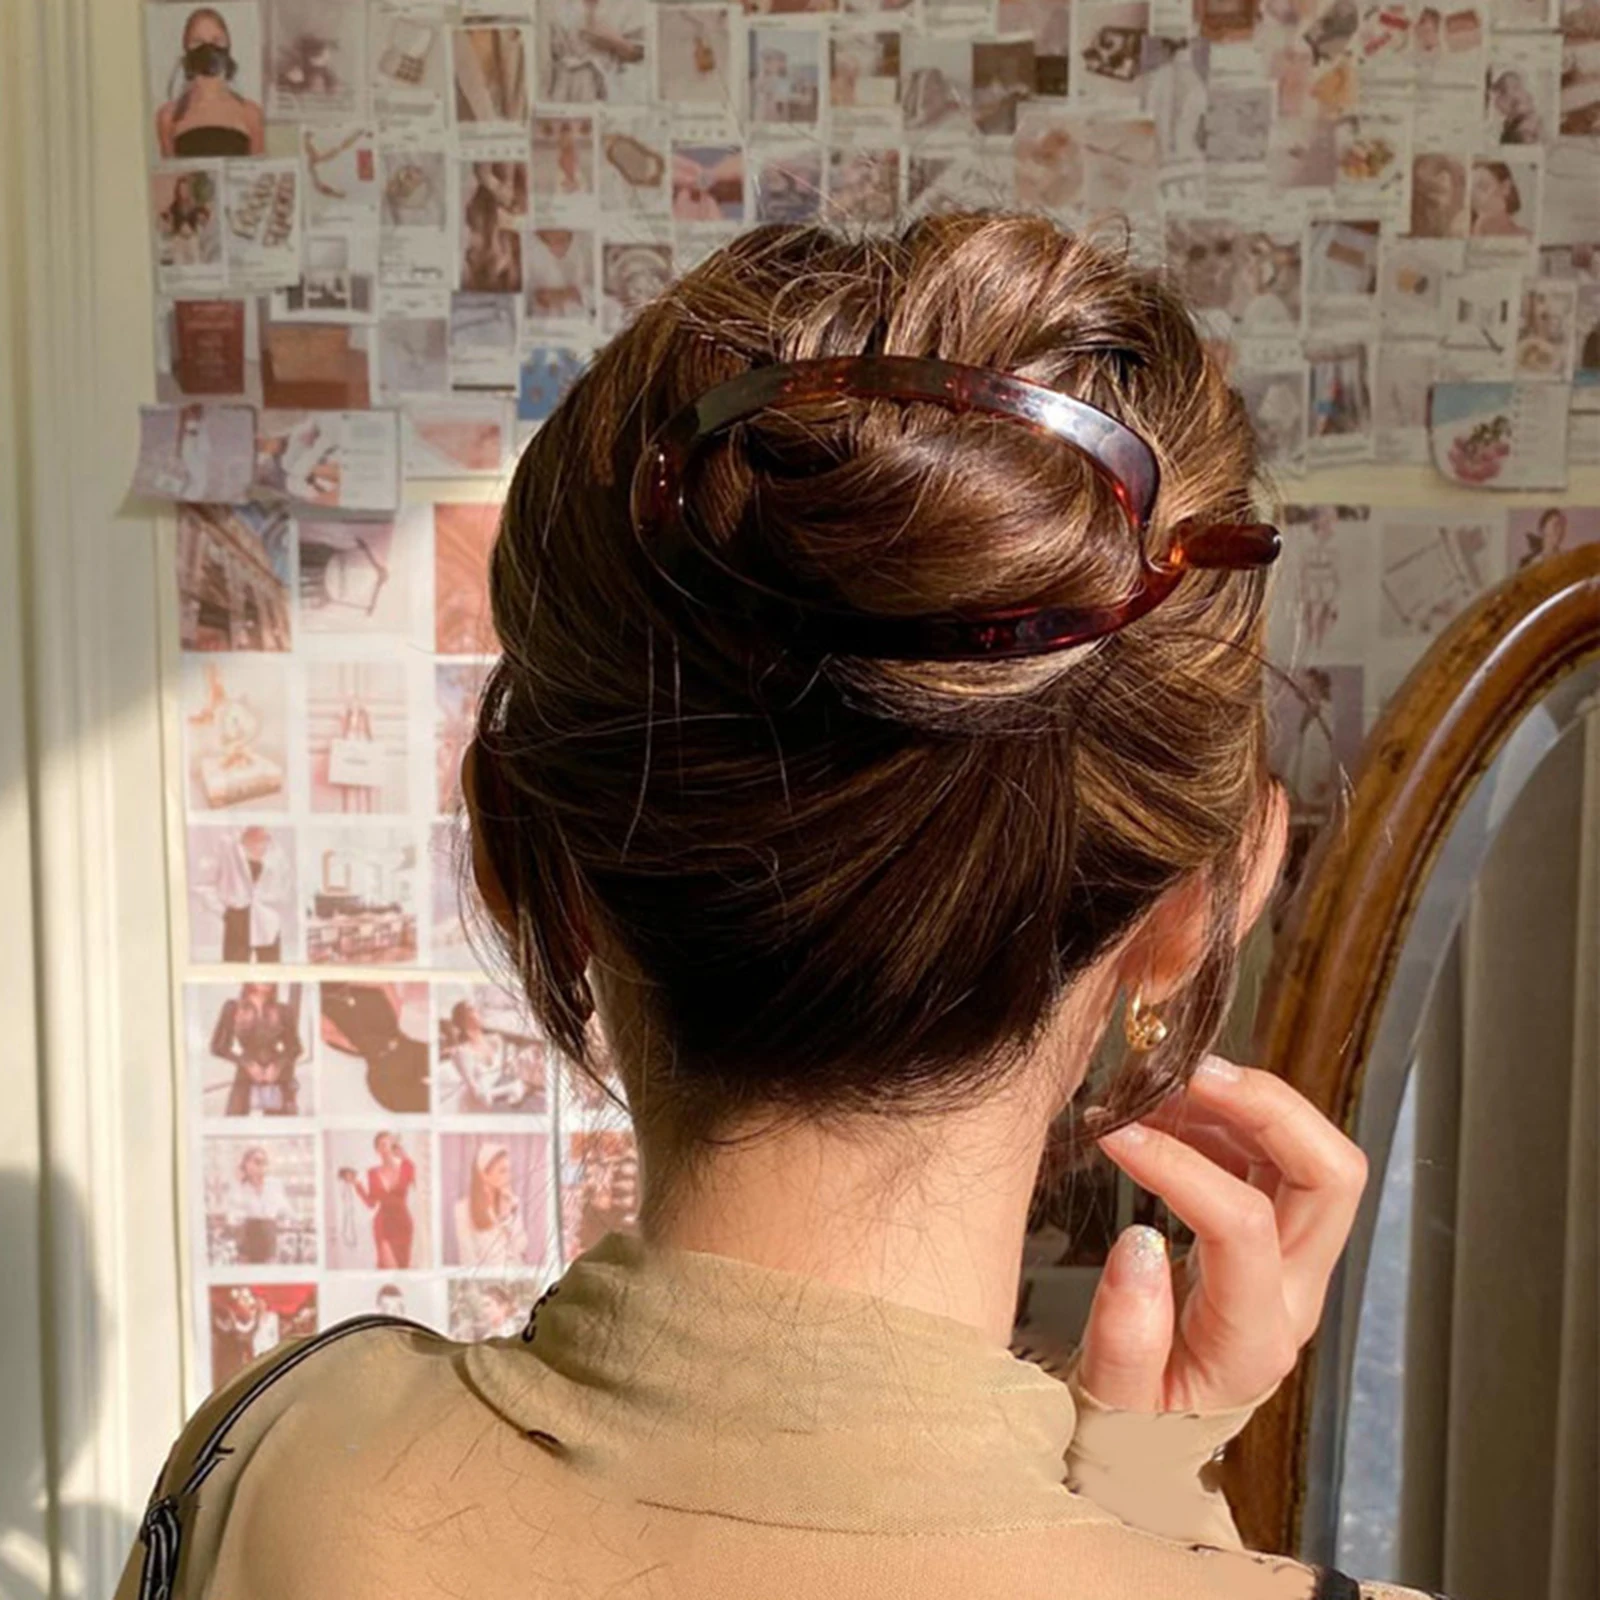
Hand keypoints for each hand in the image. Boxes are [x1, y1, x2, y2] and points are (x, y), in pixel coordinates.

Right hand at [1078, 1056, 1367, 1415]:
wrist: (1158, 1444)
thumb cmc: (1135, 1425)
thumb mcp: (1113, 1406)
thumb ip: (1125, 1336)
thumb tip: (1138, 1244)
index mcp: (1254, 1341)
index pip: (1243, 1226)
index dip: (1179, 1165)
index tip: (1117, 1133)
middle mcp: (1295, 1297)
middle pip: (1332, 1177)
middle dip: (1271, 1107)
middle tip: (1193, 1070)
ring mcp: (1295, 1264)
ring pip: (1315, 1156)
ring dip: (1250, 1103)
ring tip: (1166, 1087)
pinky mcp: (1276, 1238)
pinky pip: (1277, 1158)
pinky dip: (1230, 1118)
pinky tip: (1172, 1114)